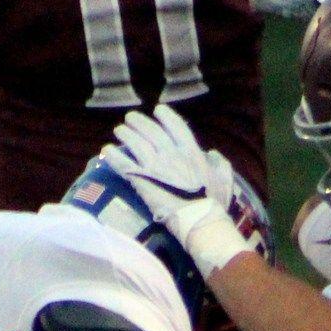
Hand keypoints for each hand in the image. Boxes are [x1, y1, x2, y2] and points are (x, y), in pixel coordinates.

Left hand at [104, 105, 246, 274]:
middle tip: (131, 118)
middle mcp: (172, 153)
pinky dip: (113, 156)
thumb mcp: (225, 179)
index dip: (166, 116)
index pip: (176, 126)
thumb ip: (219, 163)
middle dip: (140, 122)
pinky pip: (123, 164)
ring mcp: (155, 166)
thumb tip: (211, 154)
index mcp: (192, 152)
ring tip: (119, 130)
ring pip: (136, 143)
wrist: (199, 220)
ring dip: (126, 135)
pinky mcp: (142, 180)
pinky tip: (106, 150)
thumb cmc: (215, 203)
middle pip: (152, 131)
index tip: (158, 110)